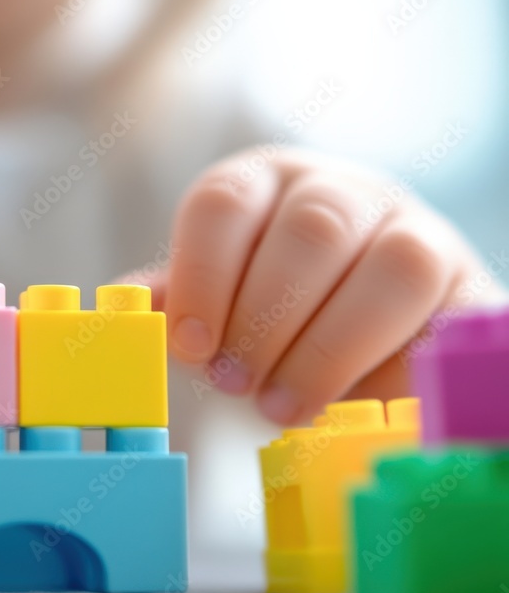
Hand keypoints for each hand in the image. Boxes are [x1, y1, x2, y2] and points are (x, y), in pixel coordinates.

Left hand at [161, 149, 504, 425]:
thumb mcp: (218, 300)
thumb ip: (179, 301)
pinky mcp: (468, 286)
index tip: (190, 344)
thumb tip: (124, 308)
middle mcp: (344, 193)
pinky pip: (458, 313)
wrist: (366, 332)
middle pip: (311, 230)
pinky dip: (404, 363)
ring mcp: (416, 231)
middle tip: (233, 382)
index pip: (227, 201)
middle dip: (264, 317)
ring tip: (281, 406)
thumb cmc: (273, 311)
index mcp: (267, 185)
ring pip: (393, 265)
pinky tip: (358, 407)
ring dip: (329, 347)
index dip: (203, 273)